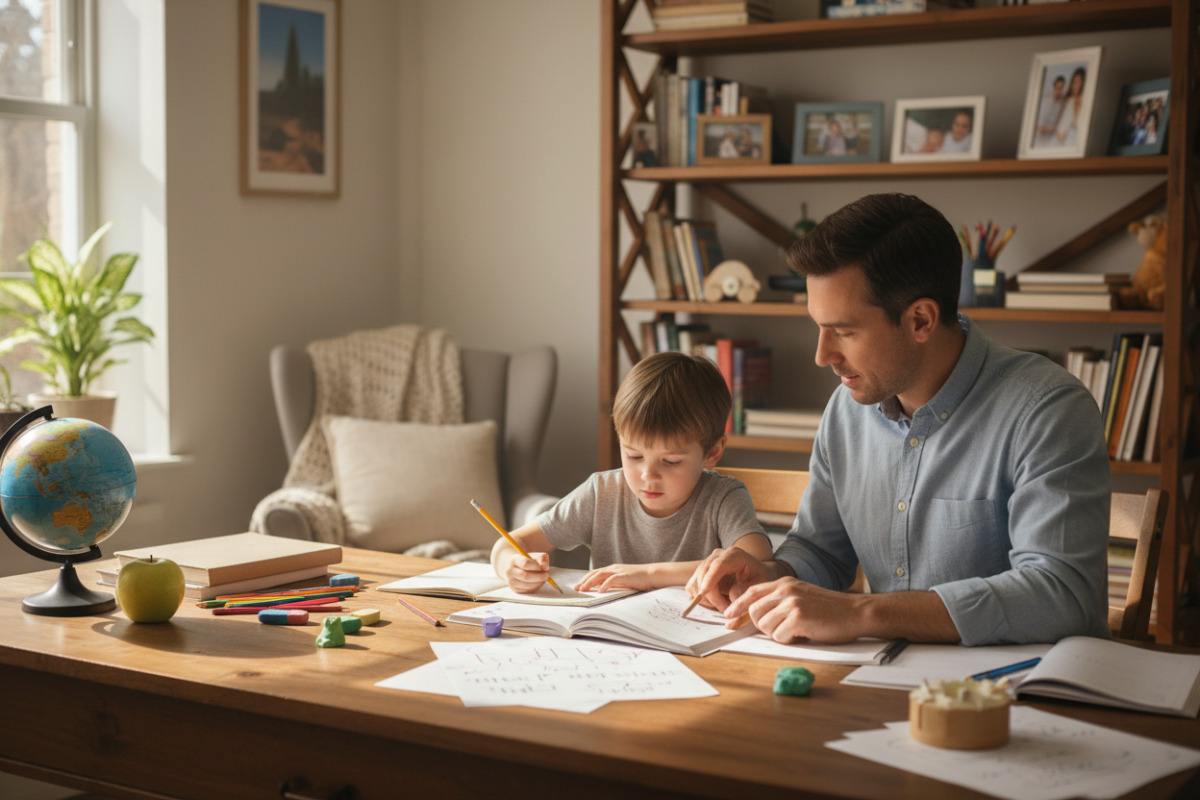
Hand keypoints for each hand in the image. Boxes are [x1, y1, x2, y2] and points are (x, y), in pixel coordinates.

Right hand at [501, 551, 551, 592]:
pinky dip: (535, 587)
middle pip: (525, 576)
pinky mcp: (514, 589)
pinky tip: (538, 582)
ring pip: (527, 585)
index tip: (543, 567)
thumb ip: (542, 559)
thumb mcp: (535, 556)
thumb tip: (546, 568)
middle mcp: (510, 571)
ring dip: (538, 583)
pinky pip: (527, 590)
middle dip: (539, 577)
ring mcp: (511, 581)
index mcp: (514, 560)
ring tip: (543, 578)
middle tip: (546, 575)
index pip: (525, 564)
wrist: (516, 567)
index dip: (536, 566)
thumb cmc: (528, 560)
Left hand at [574, 564, 657, 592]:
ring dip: (590, 582)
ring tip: (584, 589)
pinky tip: (600, 591)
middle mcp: (613, 568)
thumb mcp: (623, 581)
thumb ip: (613, 583)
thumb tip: (601, 589)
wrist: (652, 574)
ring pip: (600, 575)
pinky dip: (604, 585)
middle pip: (595, 573)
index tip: (579, 586)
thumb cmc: (639, 579)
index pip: (595, 573)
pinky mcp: (625, 575)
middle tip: (577, 589)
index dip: (586, 579)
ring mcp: (618, 571)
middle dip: (584, 581)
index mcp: (612, 569)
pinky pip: (612, 579)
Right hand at [685, 548, 774, 612]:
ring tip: (725, 606)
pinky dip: (700, 599)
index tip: (703, 593)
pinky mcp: (701, 573)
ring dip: (706, 599)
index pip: (718, 565)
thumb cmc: (760, 581)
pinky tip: (716, 603)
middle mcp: (718, 556)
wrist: (758, 576)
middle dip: (711, 596)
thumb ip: (746, 598)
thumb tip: (730, 607)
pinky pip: (692, 588)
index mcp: (734, 555)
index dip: (709, 578)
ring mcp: (708, 563)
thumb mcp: (759, 590)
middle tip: (727, 611)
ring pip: (696, 582)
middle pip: (704, 574)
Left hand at [725, 577, 865, 643]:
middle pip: (754, 612)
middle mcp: (785, 591)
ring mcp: (791, 603)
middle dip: (762, 626)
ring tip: (797, 631)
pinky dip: (789, 640)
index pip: (752, 592)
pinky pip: (779, 636)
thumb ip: (781, 600)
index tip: (728, 617)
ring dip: (777, 634)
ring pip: (764, 626)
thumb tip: (757, 615)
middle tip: (781, 630)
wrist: (856, 612)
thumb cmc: (831, 609)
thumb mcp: (802, 595)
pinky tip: (804, 635)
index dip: (737, 606)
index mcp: (785, 583)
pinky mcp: (798, 618)